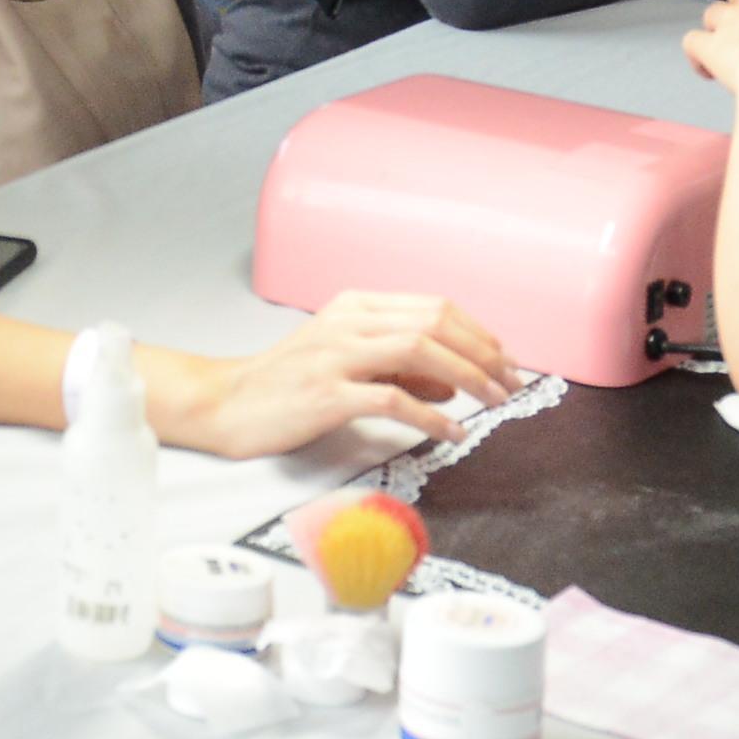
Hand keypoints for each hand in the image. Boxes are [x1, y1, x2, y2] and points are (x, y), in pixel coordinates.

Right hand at [155, 293, 514, 458]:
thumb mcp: (348, 364)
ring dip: (468, 377)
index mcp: (356, 306)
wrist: (227, 404)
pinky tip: (451, 432)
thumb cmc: (287, 385)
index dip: (479, 334)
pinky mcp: (326, 393)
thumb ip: (399, 368)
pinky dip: (431, 416)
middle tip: (511, 383)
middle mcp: (349, 322)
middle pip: (435, 323)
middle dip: (484, 353)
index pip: (434, 307)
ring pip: (419, 350)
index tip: (506, 361)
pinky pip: (392, 399)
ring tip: (493, 402)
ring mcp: (336, 356)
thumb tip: (453, 382)